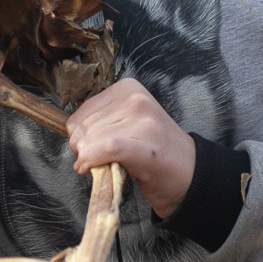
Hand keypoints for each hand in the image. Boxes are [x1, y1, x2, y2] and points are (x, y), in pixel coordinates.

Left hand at [66, 79, 195, 218]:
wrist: (190, 173)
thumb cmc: (155, 151)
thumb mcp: (129, 121)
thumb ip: (102, 120)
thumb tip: (72, 137)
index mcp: (129, 88)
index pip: (82, 112)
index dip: (79, 136)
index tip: (91, 149)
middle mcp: (136, 99)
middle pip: (83, 128)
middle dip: (84, 150)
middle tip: (104, 160)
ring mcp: (142, 120)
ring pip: (89, 141)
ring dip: (91, 160)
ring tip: (113, 164)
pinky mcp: (144, 144)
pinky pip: (104, 149)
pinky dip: (92, 161)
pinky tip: (97, 170)